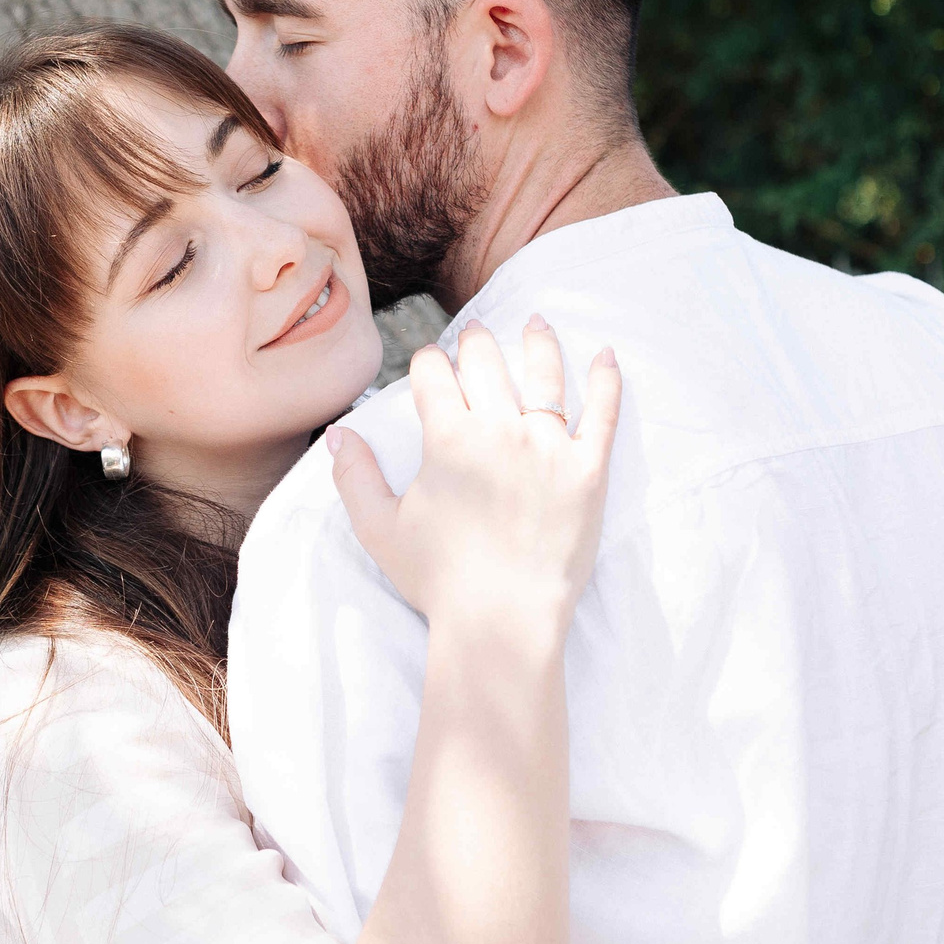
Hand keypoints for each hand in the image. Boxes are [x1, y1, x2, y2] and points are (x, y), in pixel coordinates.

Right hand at [330, 315, 620, 630]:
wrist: (502, 620)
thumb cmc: (438, 579)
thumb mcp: (380, 529)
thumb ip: (355, 477)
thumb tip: (338, 435)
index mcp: (447, 438)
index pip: (434, 375)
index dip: (428, 364)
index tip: (430, 366)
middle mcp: (499, 429)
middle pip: (486, 362)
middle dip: (475, 342)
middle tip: (476, 333)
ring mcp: (548, 446)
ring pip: (544, 374)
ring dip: (537, 342)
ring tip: (536, 323)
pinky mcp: (589, 470)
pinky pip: (602, 413)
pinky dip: (605, 380)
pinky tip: (605, 355)